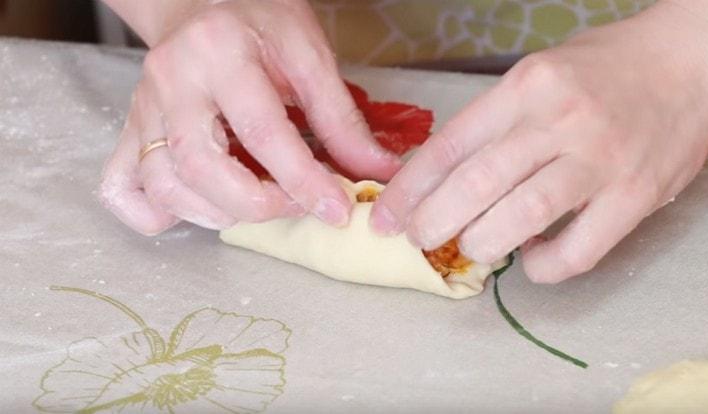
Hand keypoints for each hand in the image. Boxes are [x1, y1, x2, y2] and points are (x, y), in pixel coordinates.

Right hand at [99, 0, 400, 234]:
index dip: (304, 181)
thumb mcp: (309, 54)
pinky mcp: (129, 129)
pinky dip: (154, 214)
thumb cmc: (258, 22)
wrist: (200, 0)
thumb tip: (378, 172)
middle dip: (257, 204)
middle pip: (199, 166)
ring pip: (163, 183)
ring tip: (257, 205)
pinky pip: (121, 188)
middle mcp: (172, 82)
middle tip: (293, 206)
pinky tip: (196, 206)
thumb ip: (341, 118)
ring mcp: (143, 109)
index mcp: (220, 52)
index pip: (263, 130)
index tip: (337, 209)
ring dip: (215, 213)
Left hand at [371, 1, 707, 282]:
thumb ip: (495, 122)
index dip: (410, 190)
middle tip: (420, 239)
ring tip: (472, 248)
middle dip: (434, 222)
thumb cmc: (607, 69)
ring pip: (522, 216)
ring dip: (483, 243)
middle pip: (477, 184)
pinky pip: (579, 250)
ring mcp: (600, 159)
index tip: (388, 218)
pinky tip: (534, 260)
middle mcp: (559, 121)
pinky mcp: (636, 196)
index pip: (450, 146)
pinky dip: (546, 266)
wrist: (692, 62)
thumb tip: (444, 177)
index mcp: (526, 87)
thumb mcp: (540, 75)